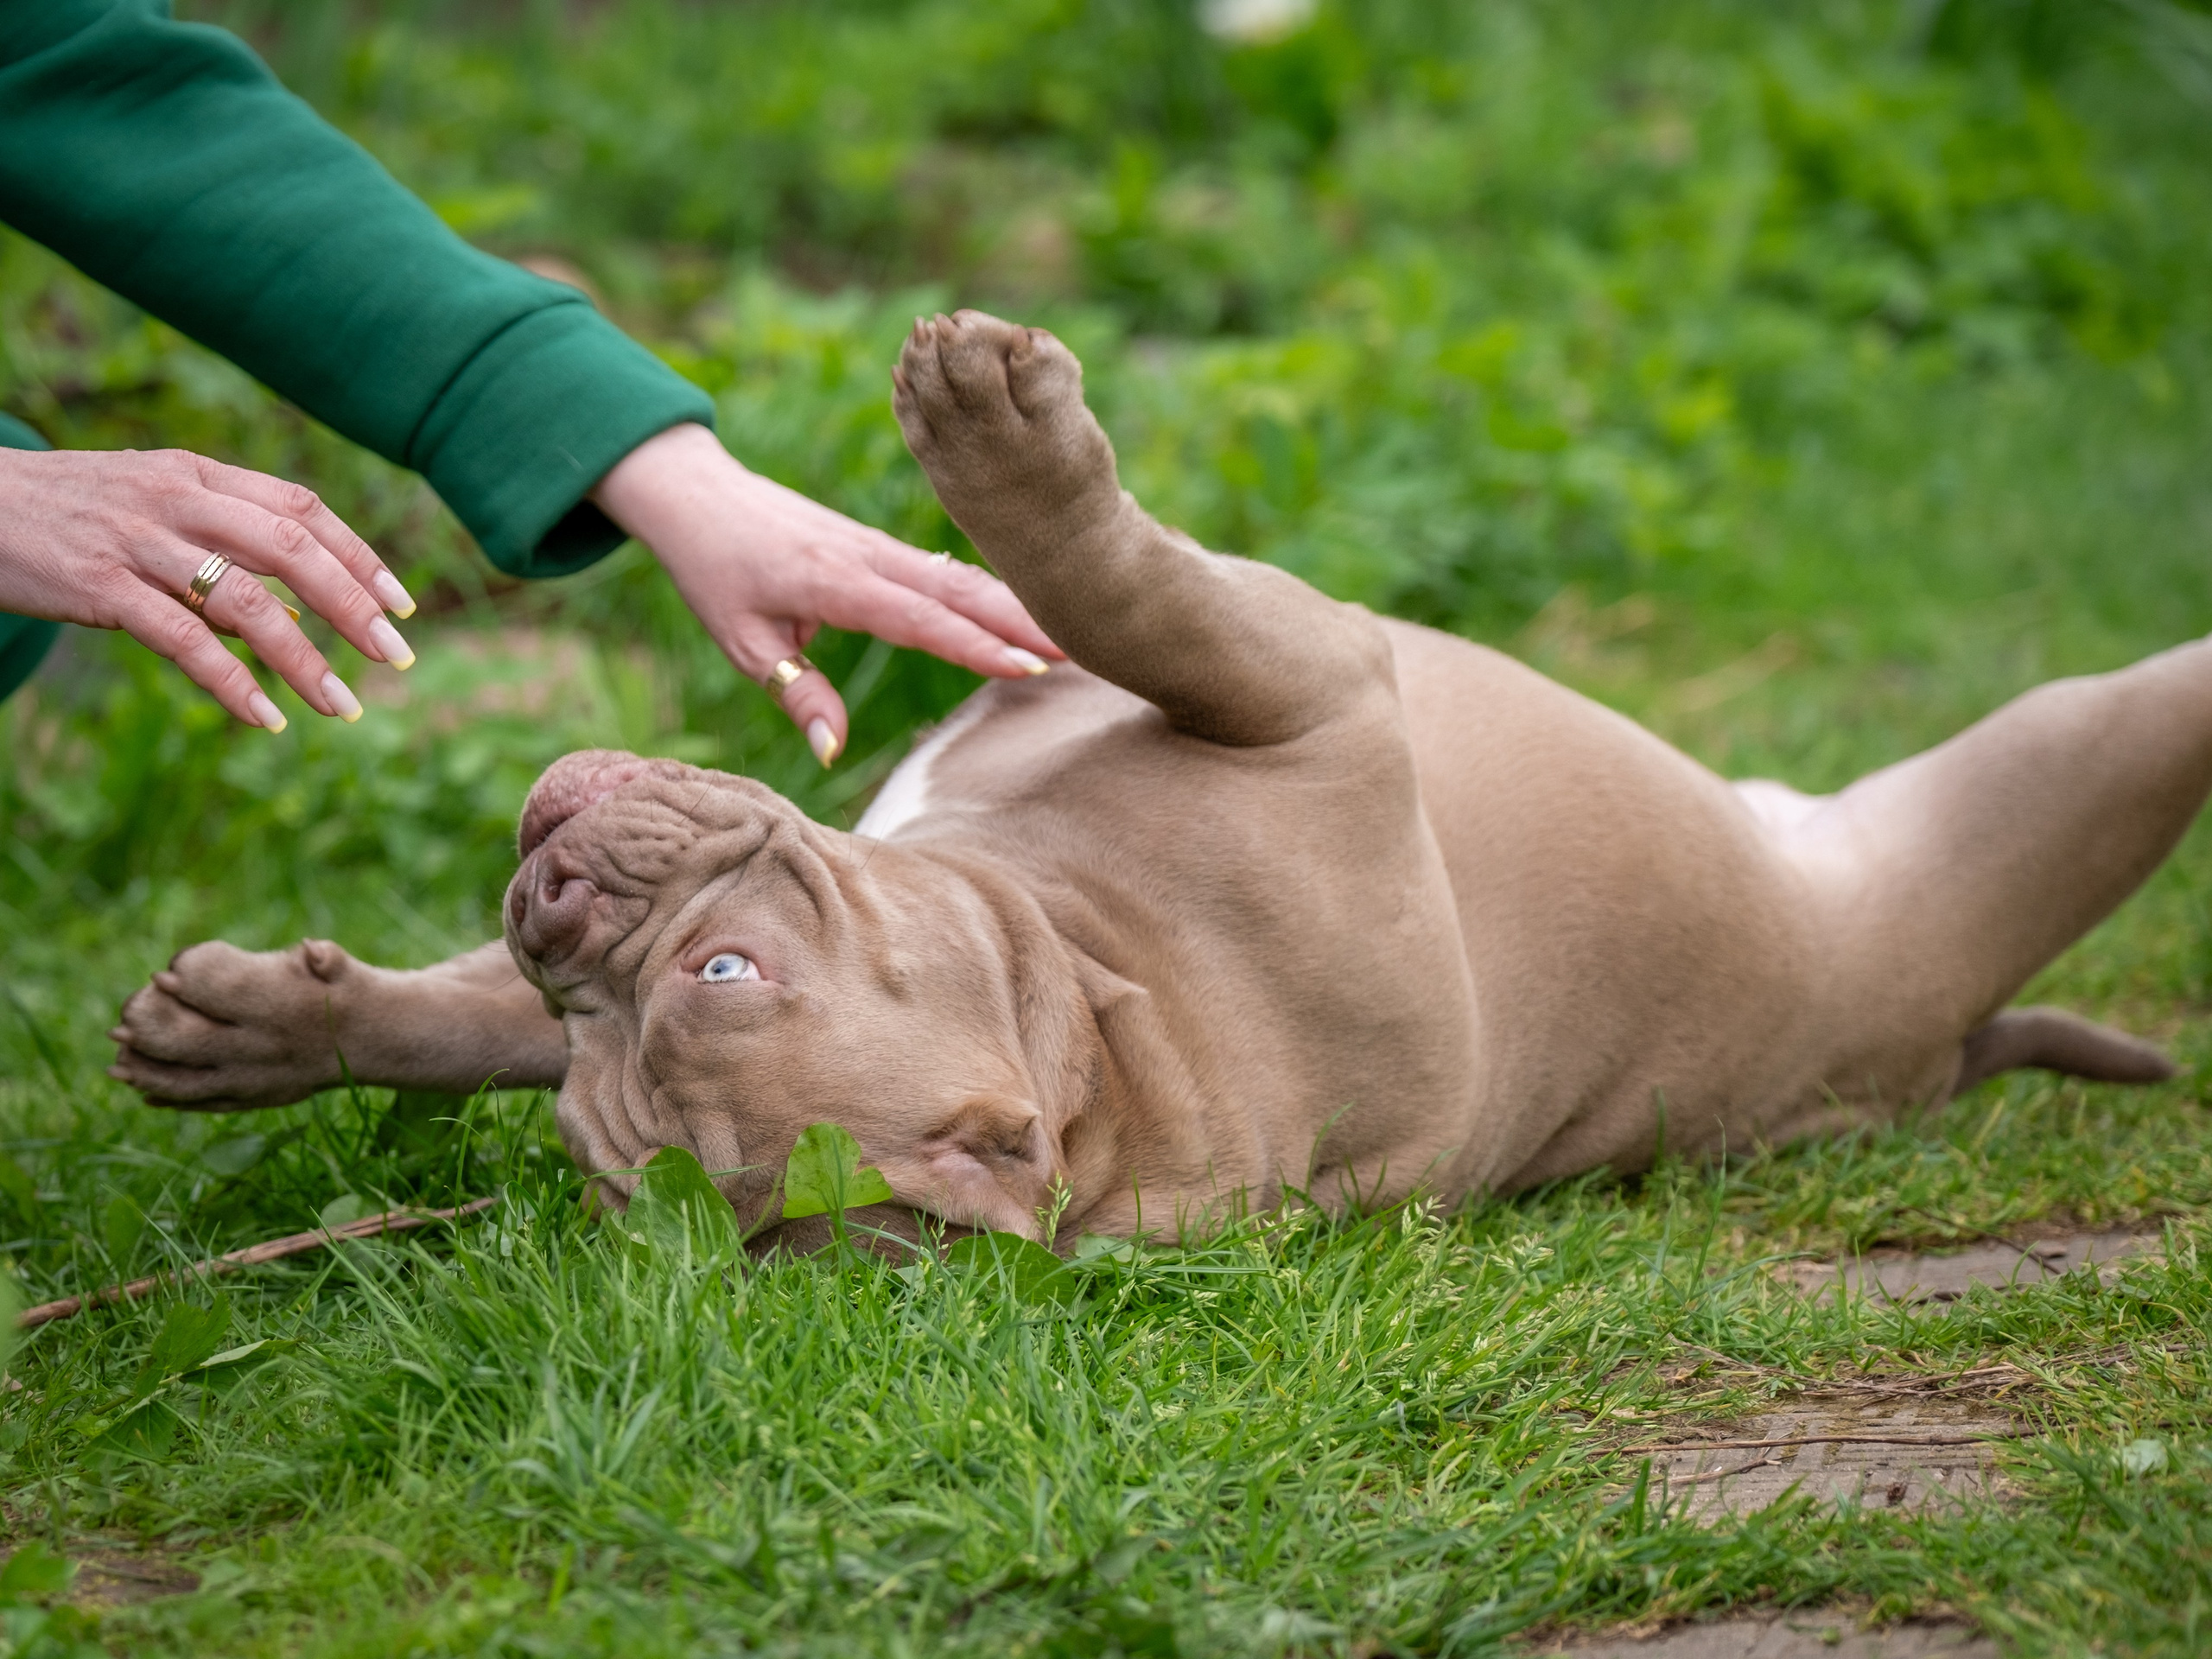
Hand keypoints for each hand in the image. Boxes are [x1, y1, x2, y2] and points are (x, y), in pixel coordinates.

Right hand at [0, 447, 415, 728]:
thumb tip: (298, 615)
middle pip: (293, 550)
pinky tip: (267, 718)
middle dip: (354, 607)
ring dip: (304, 661)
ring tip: (344, 707)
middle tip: (397, 657)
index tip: (401, 606)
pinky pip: (183, 640)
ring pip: (246, 601)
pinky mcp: (99, 586)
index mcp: (199, 475)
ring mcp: (139, 542)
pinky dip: (232, 682)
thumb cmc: (73, 513)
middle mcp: (177, 500)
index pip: (303, 509)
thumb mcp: (154, 508)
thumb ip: (224, 548)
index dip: (360, 557)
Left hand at [590, 423, 1062, 763]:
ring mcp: (882, 548)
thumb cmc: (714, 569)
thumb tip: (834, 751)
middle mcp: (871, 557)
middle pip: (962, 590)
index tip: (1030, 667)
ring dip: (1018, 605)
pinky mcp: (884, 547)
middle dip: (1024, 621)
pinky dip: (991, 591)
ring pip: (963, 577)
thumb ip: (797, 694)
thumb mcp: (742, 642)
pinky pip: (948, 570)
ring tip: (1073, 635)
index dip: (977, 645)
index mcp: (836, 581)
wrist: (698, 494)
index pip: (921, 619)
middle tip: (1083, 651)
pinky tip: (1027, 612)